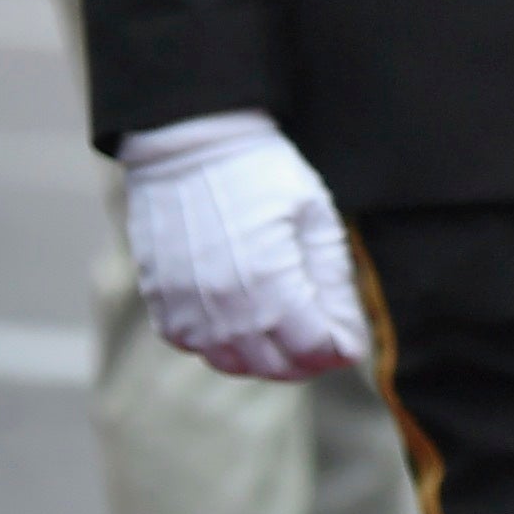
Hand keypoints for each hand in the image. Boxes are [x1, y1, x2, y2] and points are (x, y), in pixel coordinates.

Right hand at [120, 114, 367, 381]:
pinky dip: (224, 347)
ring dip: (267, 359)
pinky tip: (244, 324)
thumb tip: (347, 335)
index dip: (339, 348)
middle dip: (308, 360)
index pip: (312, 347)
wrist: (188, 149)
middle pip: (274, 365)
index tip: (352, 340)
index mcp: (269, 282)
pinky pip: (195, 347)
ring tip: (289, 335)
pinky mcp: (161, 304)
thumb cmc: (261, 174)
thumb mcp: (315, 218)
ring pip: (233, 363)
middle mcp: (223, 306)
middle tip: (326, 341)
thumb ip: (332, 283)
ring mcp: (186, 309)